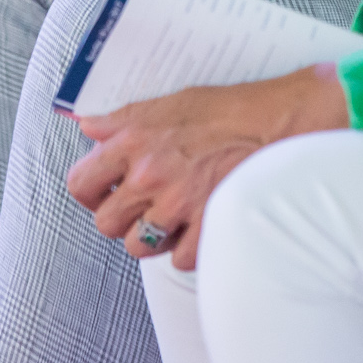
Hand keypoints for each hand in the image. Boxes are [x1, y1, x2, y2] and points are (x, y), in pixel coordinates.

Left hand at [63, 64, 348, 270]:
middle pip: (106, 223)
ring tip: (173, 218)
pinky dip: (188, 248)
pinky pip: (178, 259)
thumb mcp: (170, 103)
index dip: (88, 193)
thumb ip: (122, 120)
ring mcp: (178, 205)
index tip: (101, 193)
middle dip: (122, 218)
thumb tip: (88, 126)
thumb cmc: (231, 110)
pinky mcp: (206, 228)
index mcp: (134, 142)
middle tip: (142, 207)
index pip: (81, 183)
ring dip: (153, 237)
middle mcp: (151, 176)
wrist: (281, 122)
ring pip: (139, 247)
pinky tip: (200, 226)